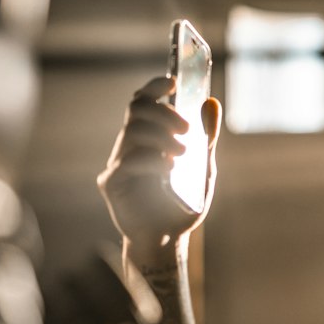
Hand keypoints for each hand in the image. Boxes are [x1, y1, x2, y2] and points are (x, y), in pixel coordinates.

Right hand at [97, 75, 221, 252]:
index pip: (143, 101)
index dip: (154, 87)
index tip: (172, 83)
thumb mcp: (202, 168)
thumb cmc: (181, 204)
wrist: (167, 240)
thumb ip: (206, 138)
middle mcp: (128, 146)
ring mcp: (117, 163)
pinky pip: (127, 161)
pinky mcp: (111, 183)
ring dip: (161, 137)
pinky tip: (168, 170)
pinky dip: (152, 160)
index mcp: (147, 137)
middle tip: (187, 131)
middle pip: (136, 110)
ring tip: (182, 155)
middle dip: (164, 114)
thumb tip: (212, 104)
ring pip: (133, 132)